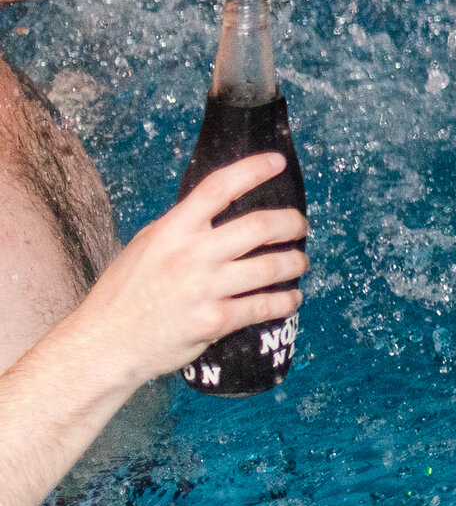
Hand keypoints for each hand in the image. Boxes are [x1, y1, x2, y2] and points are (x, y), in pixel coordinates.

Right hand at [60, 153, 308, 393]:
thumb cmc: (125, 293)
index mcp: (172, 230)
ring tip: (299, 263)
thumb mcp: (147, 245)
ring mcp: (203, 288)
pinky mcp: (213, 321)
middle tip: (301, 225)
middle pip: (260, 225)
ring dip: (295, 263)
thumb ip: (183, 226)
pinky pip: (264, 306)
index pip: (218, 188)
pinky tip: (291, 298)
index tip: (277, 161)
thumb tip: (221, 206)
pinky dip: (285, 301)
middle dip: (292, 222)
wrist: (104, 344)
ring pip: (271, 267)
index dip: (252, 170)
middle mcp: (190, 255)